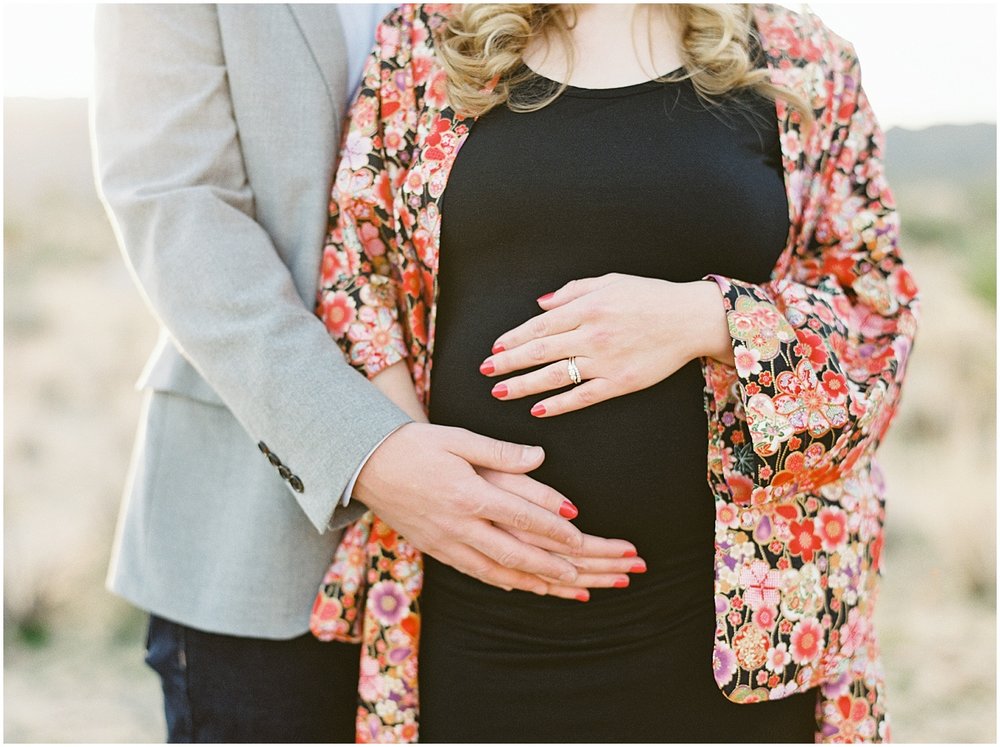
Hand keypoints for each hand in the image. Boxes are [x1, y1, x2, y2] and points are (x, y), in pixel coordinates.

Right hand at [354, 422, 640, 599]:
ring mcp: (445, 542)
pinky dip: (503, 581)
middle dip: (552, 565)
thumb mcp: (457, 439)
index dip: (553, 527)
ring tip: (563, 588)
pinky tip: (521, 586)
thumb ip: (500, 452)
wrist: (364, 465)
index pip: (520, 515)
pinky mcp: (435, 549)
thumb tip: (540, 457)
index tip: (581, 535)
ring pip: (497, 571)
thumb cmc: (414, 445)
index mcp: (467, 493)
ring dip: (533, 581)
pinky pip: (475, 572)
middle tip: (584, 574)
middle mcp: (458, 524)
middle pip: (514, 552)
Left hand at [481, 273, 734, 416]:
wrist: (690, 319)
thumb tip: (540, 305)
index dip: (514, 338)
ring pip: (555, 376)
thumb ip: (572, 292)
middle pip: (540, 351)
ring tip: (500, 392)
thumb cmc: (650, 296)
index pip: (540, 325)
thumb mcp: (610, 282)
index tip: (495, 348)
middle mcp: (592, 334)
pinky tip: (538, 409)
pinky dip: (558, 404)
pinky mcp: (620, 383)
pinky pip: (582, 396)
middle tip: (485, 371)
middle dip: (509, 362)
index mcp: (588, 307)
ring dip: (524, 385)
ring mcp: (606, 361)